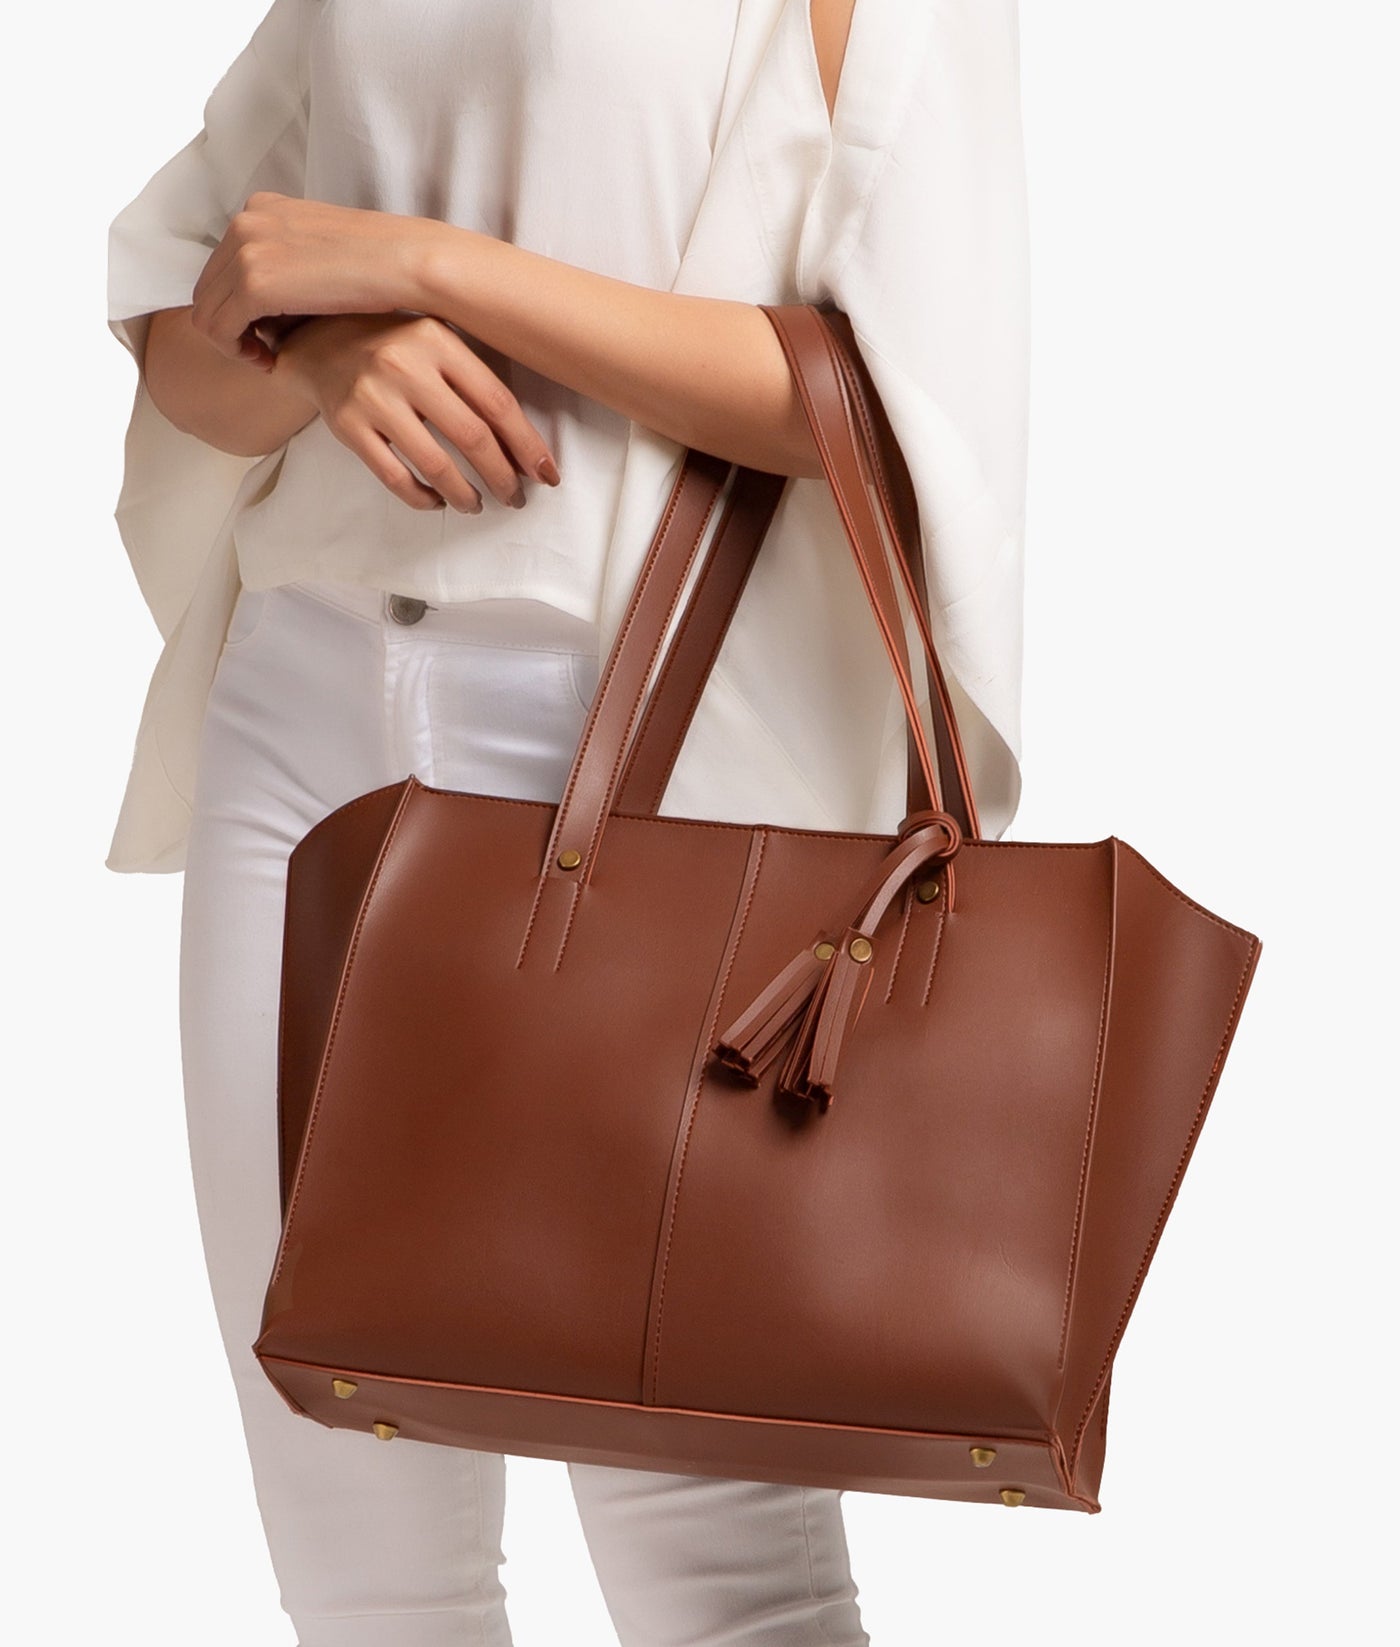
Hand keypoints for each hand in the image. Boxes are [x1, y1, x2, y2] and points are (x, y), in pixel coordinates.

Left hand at [191, 191, 438, 364]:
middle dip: (233, 327)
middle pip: (209, 289)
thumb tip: (274, 307)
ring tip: (269, 359)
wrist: (411, 261)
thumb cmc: (384, 266)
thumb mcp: (325, 252)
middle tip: (267, 353)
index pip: (224, 267)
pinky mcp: (253, 283)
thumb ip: (292, 266)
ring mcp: (246, 250)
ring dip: (233, 343)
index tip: (271, 335)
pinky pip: (217, 329)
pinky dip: (239, 352)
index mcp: (262, 208)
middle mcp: (246, 221)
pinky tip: (271, 362)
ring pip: (206, 312)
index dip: (240, 307)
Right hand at [271, 311, 561, 511]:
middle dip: (502, 476)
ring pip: (435, 463)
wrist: (316, 339)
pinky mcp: (348, 425)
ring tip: (478, 505)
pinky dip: (422, 496)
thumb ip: (473, 378)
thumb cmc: (392, 343)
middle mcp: (405, 365)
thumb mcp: (435, 338)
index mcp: (437, 340)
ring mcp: (373, 397)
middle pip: (472, 436)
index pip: (497, 402)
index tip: (546, 473)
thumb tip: (523, 443)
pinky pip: (394, 476)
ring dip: (465, 493)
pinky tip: (438, 500)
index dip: (527, 444)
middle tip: (516, 497)